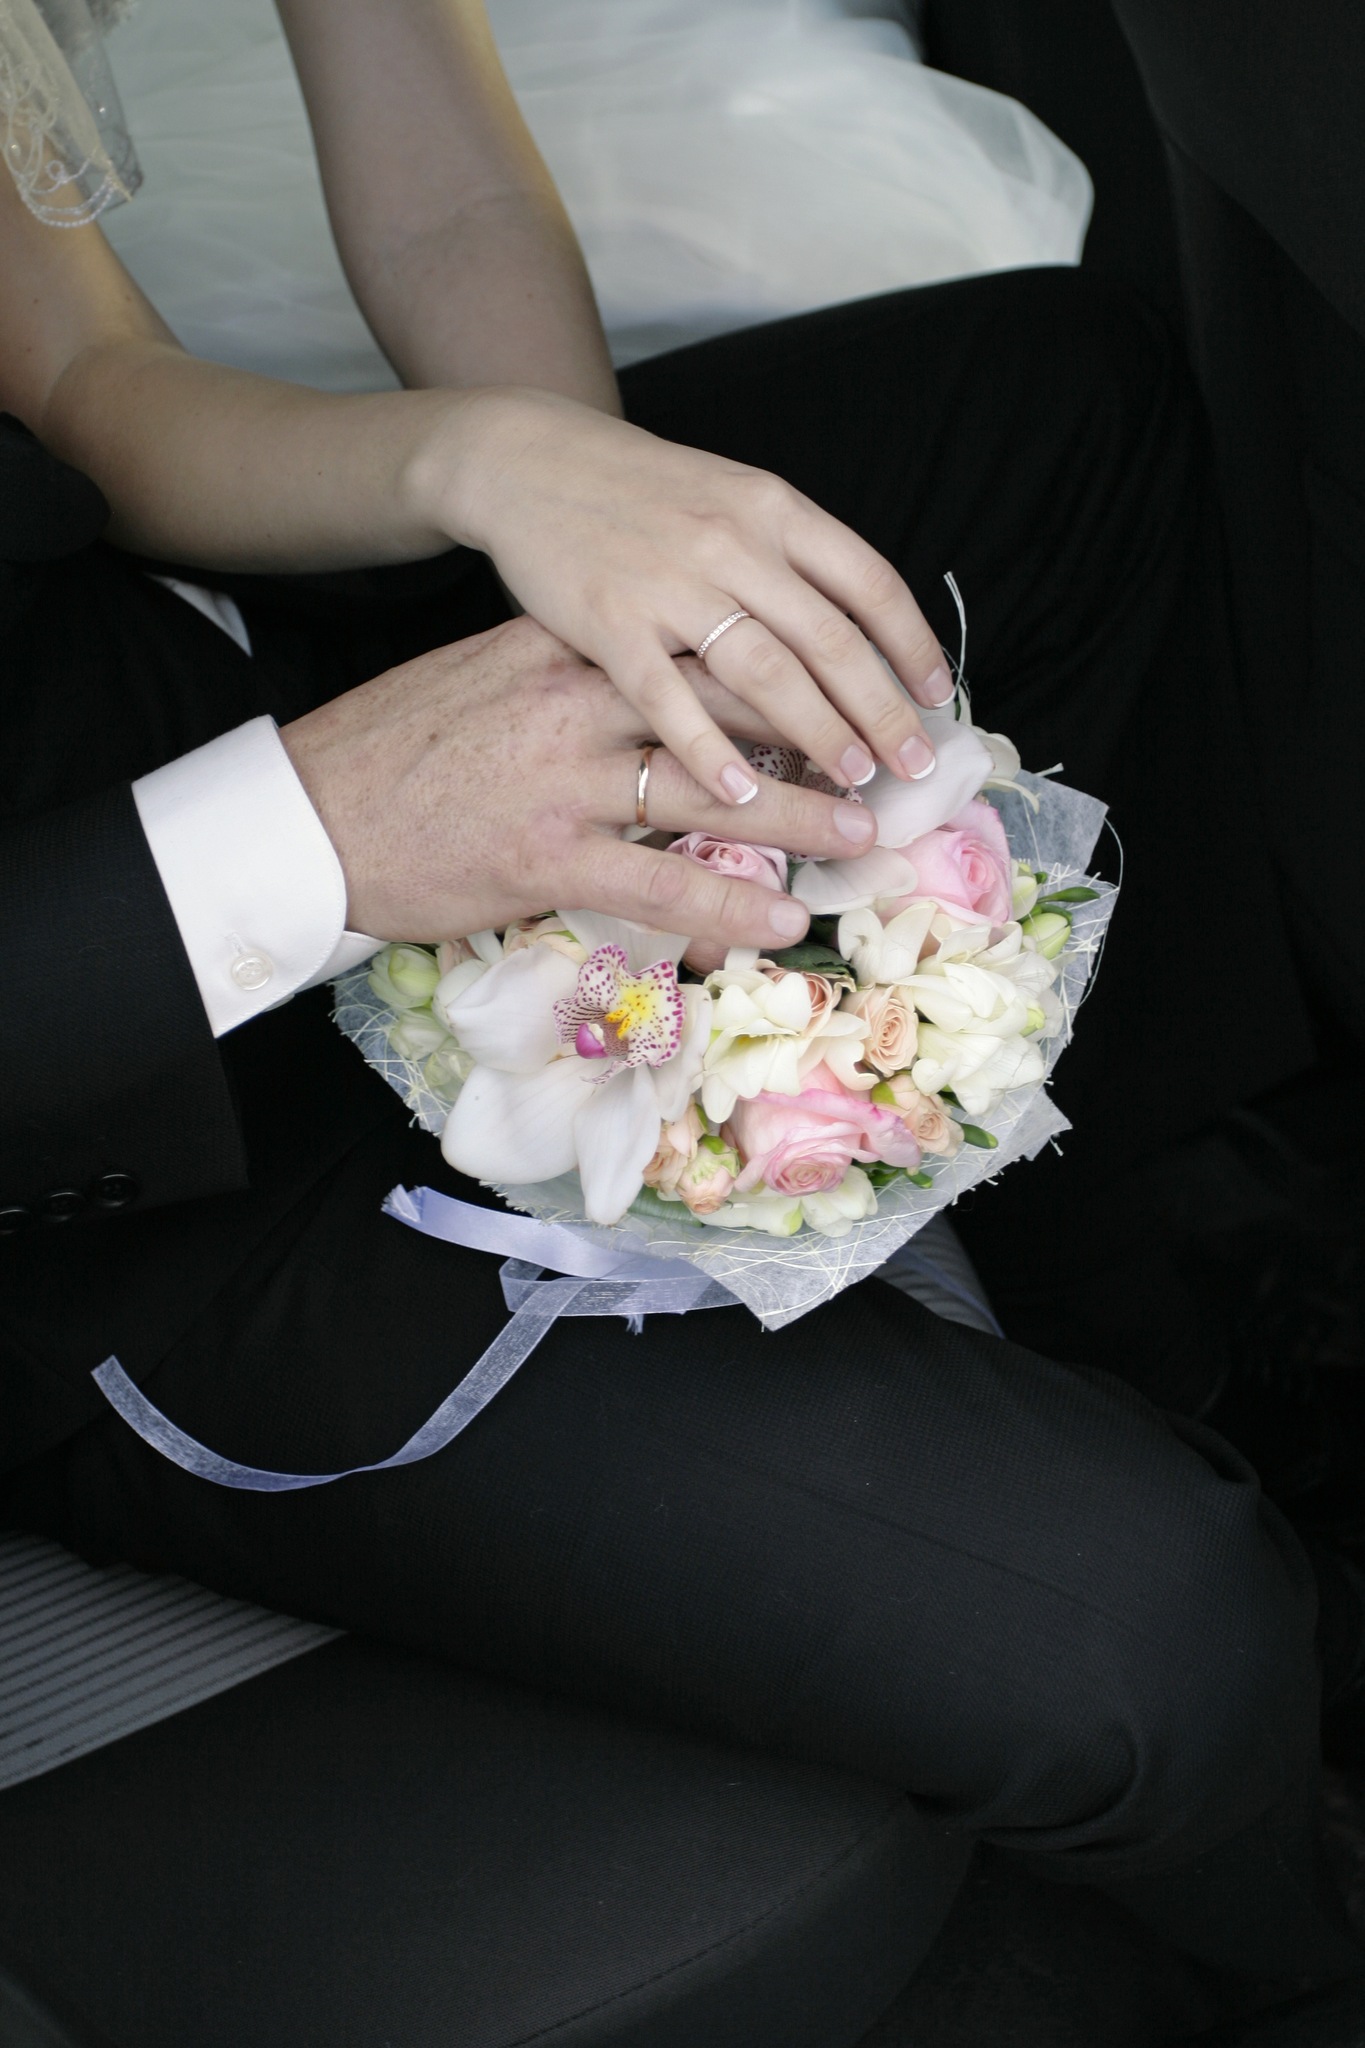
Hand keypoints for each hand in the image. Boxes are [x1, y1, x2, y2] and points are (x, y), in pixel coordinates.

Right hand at [279, 615, 878, 946]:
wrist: (309, 811)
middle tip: (886, 758)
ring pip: (710, 797)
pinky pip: (657, 885)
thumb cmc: (401, 749)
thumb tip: (654, 681)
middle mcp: (575, 704)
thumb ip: (574, 671)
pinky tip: (783, 918)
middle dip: (819, 734)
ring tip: (863, 836)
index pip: (696, 648)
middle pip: (727, 711)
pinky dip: (727, 905)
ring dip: (799, 818)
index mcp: (565, 652)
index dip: (783, 666)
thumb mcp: (491, 678)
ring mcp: (562, 783)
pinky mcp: (542, 859)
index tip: (843, 684)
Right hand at [410, 386, 954, 810]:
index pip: (867, 582)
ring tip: (854, 783)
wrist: (528, 458)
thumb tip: (856, 629)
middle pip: (829, 641)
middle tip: (912, 769)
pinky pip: (671, 699)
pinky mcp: (609, 622)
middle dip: (881, 712)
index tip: (936, 697)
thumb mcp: (728, 496)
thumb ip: (786, 554)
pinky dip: (710, 750)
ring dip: (818, 735)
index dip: (910, 646)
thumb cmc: (638, 491)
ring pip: (765, 674)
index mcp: (771, 508)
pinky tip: (743, 795)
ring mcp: (671, 583)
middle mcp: (733, 542)